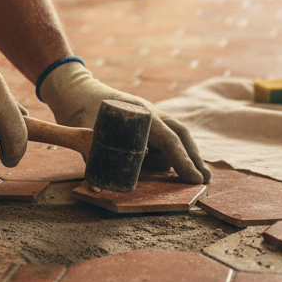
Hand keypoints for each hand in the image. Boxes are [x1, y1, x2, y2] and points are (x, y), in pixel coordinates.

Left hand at [39, 61, 210, 184]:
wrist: (76, 92)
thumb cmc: (80, 112)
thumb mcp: (84, 137)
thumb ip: (93, 161)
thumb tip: (99, 189)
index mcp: (141, 115)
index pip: (170, 141)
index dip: (184, 162)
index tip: (195, 179)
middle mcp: (150, 112)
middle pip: (181, 135)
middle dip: (194, 158)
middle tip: (205, 180)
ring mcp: (150, 113)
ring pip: (176, 134)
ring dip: (185, 153)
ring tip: (194, 174)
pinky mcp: (145, 119)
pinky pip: (167, 133)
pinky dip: (175, 147)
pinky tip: (177, 161)